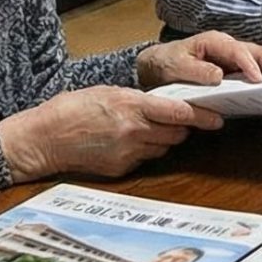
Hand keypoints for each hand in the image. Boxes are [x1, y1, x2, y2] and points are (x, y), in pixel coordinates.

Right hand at [0, 86, 217, 181]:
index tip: (217, 117)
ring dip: (163, 139)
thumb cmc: (72, 108)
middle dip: (182, 127)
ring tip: (147, 129)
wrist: (44, 138)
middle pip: (176, 134)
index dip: (201, 116)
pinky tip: (128, 142)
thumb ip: (138, 100)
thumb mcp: (108, 92)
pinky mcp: (121, 168)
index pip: (178, 113)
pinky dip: (144, 151)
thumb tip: (163, 105)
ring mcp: (127, 153)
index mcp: (130, 106)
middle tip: (183, 120)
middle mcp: (133, 132)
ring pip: (162, 148)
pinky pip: (145, 159)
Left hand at [136, 31, 261, 88]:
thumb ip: (196, 70)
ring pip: (260, 60)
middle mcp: (228, 46)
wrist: (158, 65)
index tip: (258, 80)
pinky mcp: (234, 70)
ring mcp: (232, 58)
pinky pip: (253, 72)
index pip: (237, 51)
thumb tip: (219, 76)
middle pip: (257, 52)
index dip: (249, 65)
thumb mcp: (176, 66)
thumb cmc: (167, 63)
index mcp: (214, 41)